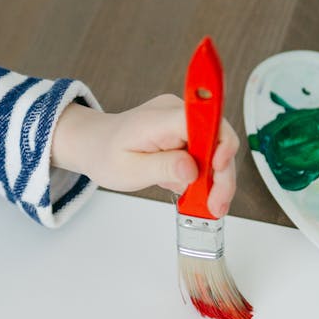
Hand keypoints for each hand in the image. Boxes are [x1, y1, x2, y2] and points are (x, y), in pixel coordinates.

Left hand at [52, 96, 239, 217]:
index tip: (218, 168)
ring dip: (216, 181)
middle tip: (216, 205)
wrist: (96, 145)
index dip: (219, 142)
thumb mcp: (130, 170)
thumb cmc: (107, 154)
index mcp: (160, 117)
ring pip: (216, 150)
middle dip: (221, 175)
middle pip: (217, 139)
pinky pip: (206, 154)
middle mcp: (177, 113)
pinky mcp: (186, 134)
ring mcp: (183, 122)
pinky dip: (205, 177)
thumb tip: (192, 169)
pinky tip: (195, 193)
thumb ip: (162, 168)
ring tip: (208, 206)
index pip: (203, 120)